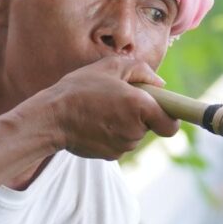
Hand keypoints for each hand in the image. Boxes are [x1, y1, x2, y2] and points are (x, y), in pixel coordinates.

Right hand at [44, 56, 177, 159]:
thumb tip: (160, 85)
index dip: (171, 118)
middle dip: (141, 114)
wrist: (51, 118)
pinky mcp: (111, 156)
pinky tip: (95, 122)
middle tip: (119, 99)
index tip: (165, 111)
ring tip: (102, 109)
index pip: (171, 125)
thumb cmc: (80, 89)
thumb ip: (140, 71)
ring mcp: (123, 146)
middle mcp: (135, 130)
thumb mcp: (110, 67)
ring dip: (125, 123)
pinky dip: (112, 134)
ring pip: (134, 135)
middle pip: (150, 126)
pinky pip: (120, 143)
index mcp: (140, 107)